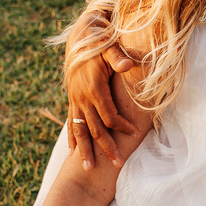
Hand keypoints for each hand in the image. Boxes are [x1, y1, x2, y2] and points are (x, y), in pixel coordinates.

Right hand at [66, 43, 137, 169]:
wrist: (80, 37)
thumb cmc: (100, 42)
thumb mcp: (109, 47)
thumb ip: (117, 57)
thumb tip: (128, 66)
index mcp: (93, 88)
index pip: (109, 115)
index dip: (122, 126)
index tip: (134, 134)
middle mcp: (82, 98)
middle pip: (95, 129)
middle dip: (106, 147)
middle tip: (118, 164)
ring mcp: (75, 101)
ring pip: (80, 130)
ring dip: (84, 150)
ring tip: (88, 168)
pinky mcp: (72, 101)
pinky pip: (71, 124)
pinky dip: (72, 138)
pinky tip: (73, 152)